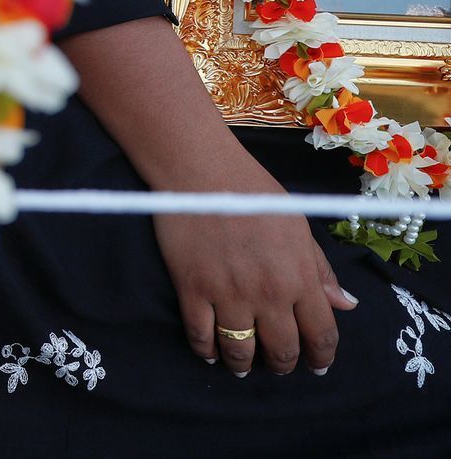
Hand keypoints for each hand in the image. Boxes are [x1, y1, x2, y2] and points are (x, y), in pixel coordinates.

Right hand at [153, 162, 355, 377]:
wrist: (201, 172)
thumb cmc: (253, 193)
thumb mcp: (298, 227)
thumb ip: (320, 269)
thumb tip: (346, 305)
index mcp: (299, 277)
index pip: (320, 334)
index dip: (321, 358)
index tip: (317, 367)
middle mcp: (268, 293)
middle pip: (282, 350)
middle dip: (283, 365)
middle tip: (278, 366)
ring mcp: (228, 293)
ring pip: (240, 349)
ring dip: (243, 365)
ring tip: (242, 367)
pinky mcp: (192, 288)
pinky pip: (200, 335)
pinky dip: (206, 351)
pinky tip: (210, 352)